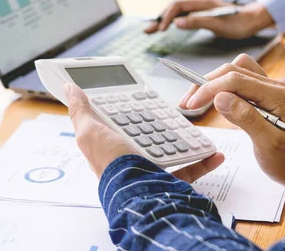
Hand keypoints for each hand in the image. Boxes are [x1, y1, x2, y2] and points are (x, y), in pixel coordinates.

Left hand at [64, 83, 224, 180]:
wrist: (138, 195)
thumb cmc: (113, 165)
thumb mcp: (89, 132)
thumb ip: (81, 111)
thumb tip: (70, 89)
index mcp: (112, 146)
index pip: (121, 123)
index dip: (129, 110)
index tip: (142, 98)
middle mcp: (132, 158)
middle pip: (150, 135)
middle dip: (163, 124)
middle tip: (174, 111)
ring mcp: (152, 171)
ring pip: (173, 151)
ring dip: (187, 141)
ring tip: (195, 129)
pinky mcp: (170, 183)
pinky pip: (190, 170)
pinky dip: (204, 161)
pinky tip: (213, 152)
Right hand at [145, 0, 274, 38]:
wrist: (252, 20)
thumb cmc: (239, 23)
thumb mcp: (219, 25)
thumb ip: (197, 21)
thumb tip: (177, 23)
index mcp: (203, 2)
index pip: (178, 6)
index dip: (167, 16)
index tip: (162, 29)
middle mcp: (200, 2)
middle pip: (174, 7)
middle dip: (160, 18)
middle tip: (147, 31)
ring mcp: (200, 7)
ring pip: (177, 11)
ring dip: (164, 19)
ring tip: (151, 30)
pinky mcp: (202, 13)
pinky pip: (183, 14)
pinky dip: (172, 20)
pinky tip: (166, 26)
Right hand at [179, 54, 284, 190]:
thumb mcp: (270, 145)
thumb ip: (246, 119)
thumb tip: (219, 97)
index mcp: (276, 95)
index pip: (235, 79)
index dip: (209, 89)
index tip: (190, 105)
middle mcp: (273, 87)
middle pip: (232, 70)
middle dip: (206, 83)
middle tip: (186, 103)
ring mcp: (269, 90)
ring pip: (235, 71)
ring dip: (214, 82)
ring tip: (195, 100)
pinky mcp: (263, 98)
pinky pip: (240, 82)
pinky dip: (223, 87)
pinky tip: (212, 101)